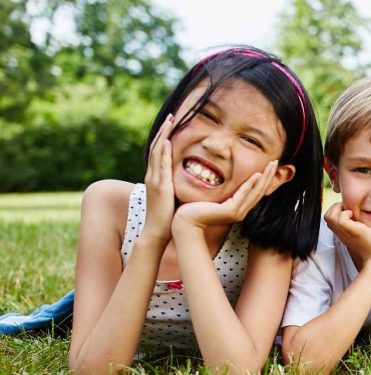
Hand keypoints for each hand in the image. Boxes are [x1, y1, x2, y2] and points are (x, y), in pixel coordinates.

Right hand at [142, 113, 176, 241]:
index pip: (159, 152)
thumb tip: (185, 181)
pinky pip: (161, 166)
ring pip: (157, 152)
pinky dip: (163, 152)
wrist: (158, 231)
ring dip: (164, 136)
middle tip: (172, 116)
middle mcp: (153, 175)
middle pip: (156, 147)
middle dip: (164, 131)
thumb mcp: (172, 196)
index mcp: (156, 177)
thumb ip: (175, 186)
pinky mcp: (160, 186)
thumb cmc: (167, 216)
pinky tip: (167, 141)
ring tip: (170, 121)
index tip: (172, 125)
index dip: (164, 137)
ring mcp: (155, 180)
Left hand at [173, 159, 279, 232]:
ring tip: (271, 165)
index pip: (257, 192)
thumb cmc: (197, 210)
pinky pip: (243, 195)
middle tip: (276, 161)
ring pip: (256, 192)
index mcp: (239, 208)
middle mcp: (241, 211)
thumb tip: (227, 183)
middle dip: (269, 175)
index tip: (270, 166)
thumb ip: (224, 194)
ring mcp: (237, 212)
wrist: (187, 222)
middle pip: (261, 191)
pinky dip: (251, 184)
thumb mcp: (215, 199)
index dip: (265, 179)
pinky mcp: (230, 211)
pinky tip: (257, 175)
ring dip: (265, 177)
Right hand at [323, 202, 370, 268]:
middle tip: (350, 211)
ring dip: (340, 209)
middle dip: (337, 208)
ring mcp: (342, 232)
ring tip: (352, 214)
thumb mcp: (363, 233)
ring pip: (329, 215)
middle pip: (327, 216)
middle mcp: (340, 233)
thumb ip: (358, 225)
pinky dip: (346, 213)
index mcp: (342, 233)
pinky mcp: (348, 230)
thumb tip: (359, 215)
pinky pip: (339, 217)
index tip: (351, 212)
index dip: (338, 211)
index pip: (331, 218)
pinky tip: (356, 220)